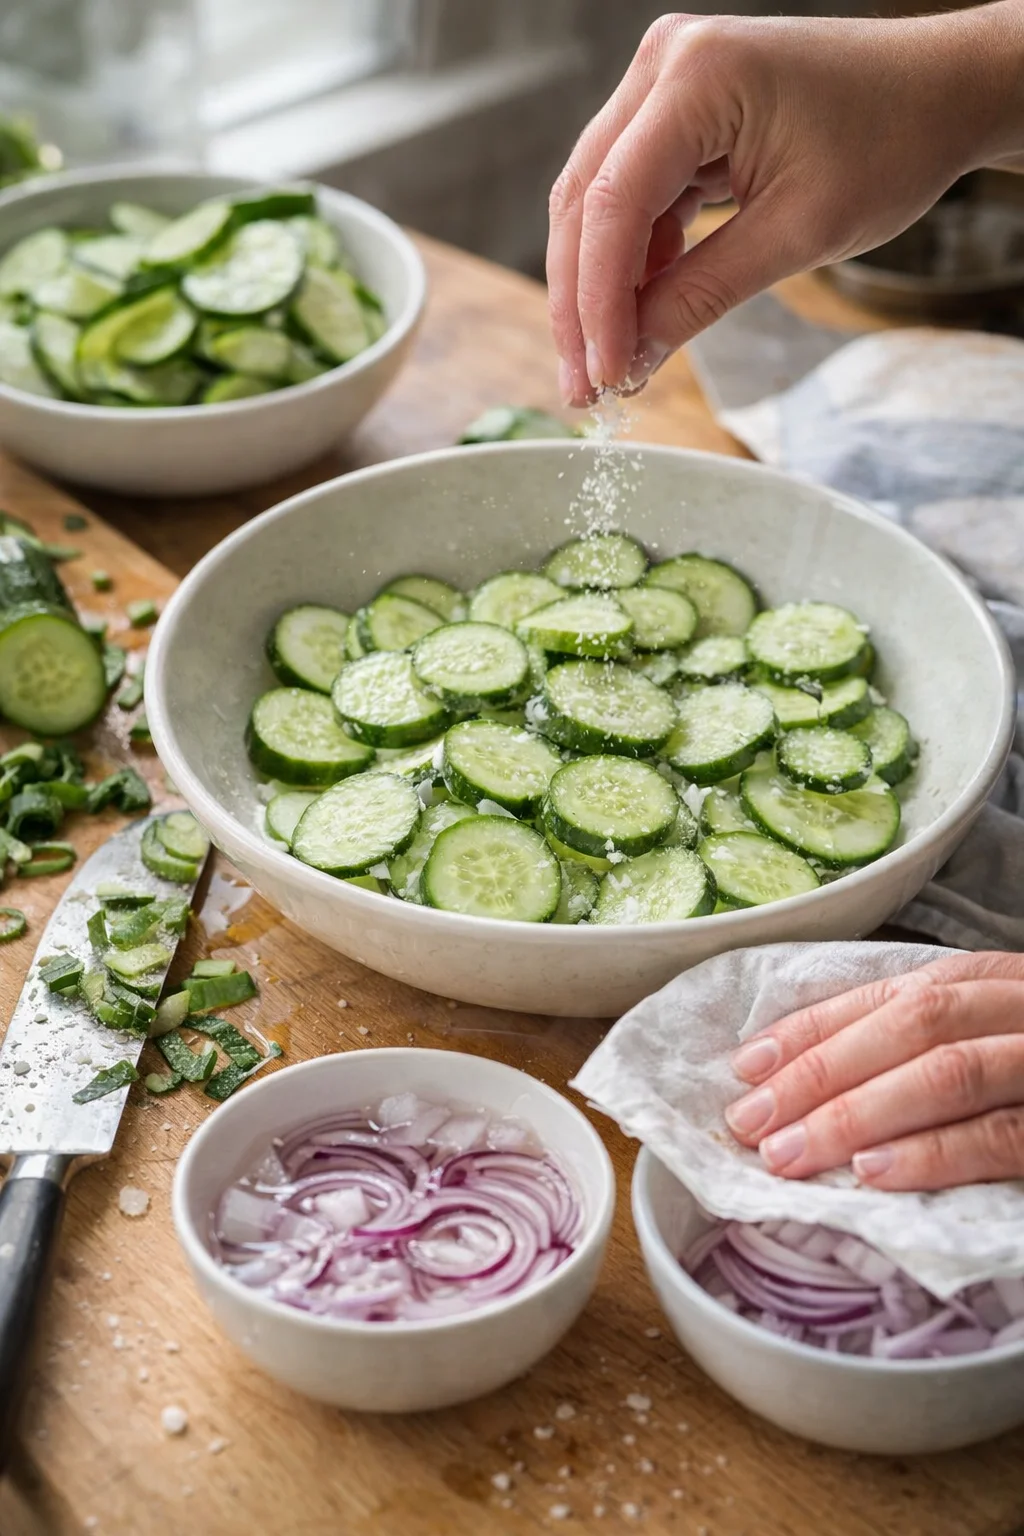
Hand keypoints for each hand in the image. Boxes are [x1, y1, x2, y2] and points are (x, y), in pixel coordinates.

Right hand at [547, 6, 1023, 403]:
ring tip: (607, 366)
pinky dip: (634, 262)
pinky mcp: (678, 112)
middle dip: (581, 303)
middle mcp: (666, 66)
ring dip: (600, 288)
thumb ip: (702, 296)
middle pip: (585, 202)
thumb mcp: (798, 234)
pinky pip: (633, 197)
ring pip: (598, 204)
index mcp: (698, 77)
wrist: (943, 92)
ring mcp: (667, 85)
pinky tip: (641, 317)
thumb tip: (632, 358)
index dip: (599, 302)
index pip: (613, 204)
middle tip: (583, 388)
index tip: (604, 376)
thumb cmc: (893, 142)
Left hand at [724, 951, 1023, 1189]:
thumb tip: (802, 1076)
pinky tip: (876, 1175)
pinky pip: (1003, 1137)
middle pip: (912, 1024)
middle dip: (822, 1072)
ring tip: (791, 1153)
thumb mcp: (987, 1033)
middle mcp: (1021, 1006)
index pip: (889, 993)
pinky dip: (935, 1155)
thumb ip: (919, 1041)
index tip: (745, 1065)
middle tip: (751, 1123)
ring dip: (860, 1114)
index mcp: (992, 980)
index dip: (813, 1026)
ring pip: (951, 1071)